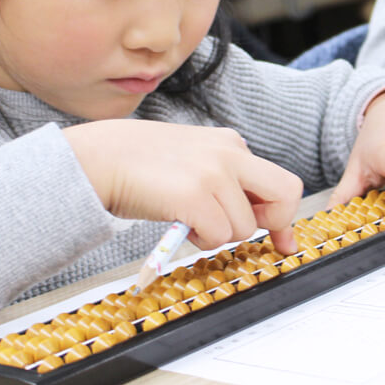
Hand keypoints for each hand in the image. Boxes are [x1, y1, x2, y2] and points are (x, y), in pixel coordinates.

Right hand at [63, 120, 301, 253]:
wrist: (98, 159)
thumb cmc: (140, 168)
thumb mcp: (195, 163)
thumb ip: (228, 185)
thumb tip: (269, 227)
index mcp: (231, 143)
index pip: (282, 181)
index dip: (283, 216)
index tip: (282, 241)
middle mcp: (230, 153)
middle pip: (286, 194)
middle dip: (274, 223)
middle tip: (239, 229)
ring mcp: (214, 173)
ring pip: (245, 227)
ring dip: (218, 235)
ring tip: (188, 218)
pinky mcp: (195, 195)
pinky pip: (219, 236)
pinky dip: (201, 240)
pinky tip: (180, 223)